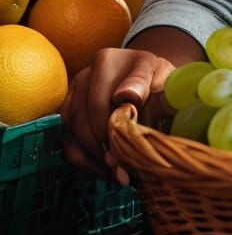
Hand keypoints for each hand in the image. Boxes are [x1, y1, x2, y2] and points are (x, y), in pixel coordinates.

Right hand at [61, 48, 173, 183]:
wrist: (150, 83)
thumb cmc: (157, 81)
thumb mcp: (161, 75)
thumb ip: (145, 83)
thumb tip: (126, 97)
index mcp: (106, 60)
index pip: (99, 100)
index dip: (111, 128)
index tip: (128, 146)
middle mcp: (84, 75)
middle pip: (83, 119)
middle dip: (104, 148)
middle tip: (123, 168)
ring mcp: (73, 96)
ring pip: (73, 134)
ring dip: (95, 158)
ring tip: (118, 174)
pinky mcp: (69, 117)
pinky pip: (69, 145)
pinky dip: (86, 163)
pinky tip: (106, 172)